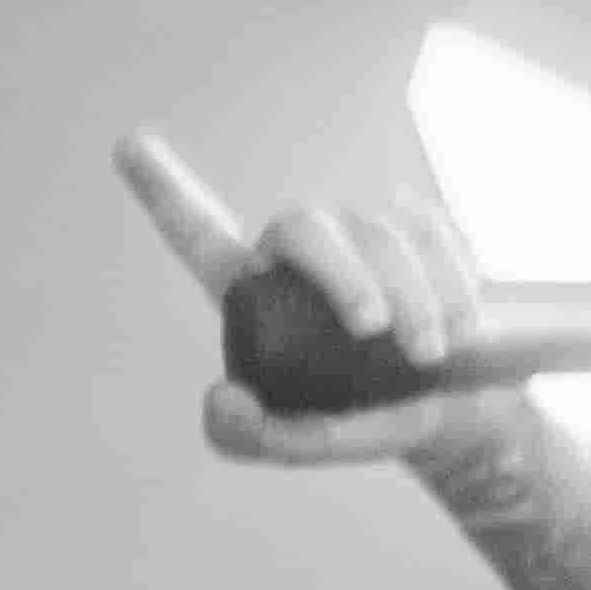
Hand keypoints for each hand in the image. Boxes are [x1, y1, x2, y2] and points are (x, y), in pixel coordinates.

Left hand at [118, 133, 524, 468]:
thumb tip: (220, 396)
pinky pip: (428, 228)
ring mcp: (361, 232)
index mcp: (256, 293)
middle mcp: (303, 251)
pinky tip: (463, 320)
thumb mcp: (307, 444)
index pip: (200, 232)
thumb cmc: (368, 423)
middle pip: (306, 226)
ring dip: (412, 293)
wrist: (459, 414)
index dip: (164, 189)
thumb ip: (254, 438)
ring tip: (433, 353)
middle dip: (345, 274)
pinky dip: (448, 274)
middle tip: (376, 332)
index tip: (128, 145)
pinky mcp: (417, 227)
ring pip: (379, 231)